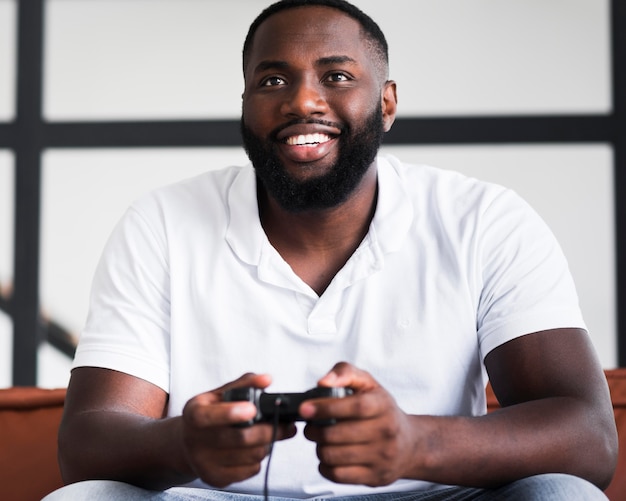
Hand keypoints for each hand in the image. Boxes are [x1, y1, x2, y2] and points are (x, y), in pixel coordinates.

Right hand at [181, 373, 296, 486]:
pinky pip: (251, 470)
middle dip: (269, 431)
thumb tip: (266, 380)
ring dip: (267, 444)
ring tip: (267, 435)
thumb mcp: (219, 394)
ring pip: (251, 455)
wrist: (189, 443)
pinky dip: (259, 458)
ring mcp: (205, 463)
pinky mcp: (217, 479)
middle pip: (241, 439)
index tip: (252, 409)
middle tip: (287, 425)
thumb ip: (244, 384)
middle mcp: (195, 441)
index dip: (231, 413)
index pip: (209, 416)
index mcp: (194, 414)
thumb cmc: (209, 413)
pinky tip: (254, 448)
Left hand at [300, 362, 414, 486]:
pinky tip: (329, 456)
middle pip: (338, 434)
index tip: (305, 409)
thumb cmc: (381, 410)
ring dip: (319, 448)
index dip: (326, 408)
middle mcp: (386, 431)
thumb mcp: (368, 384)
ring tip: (321, 441)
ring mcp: (381, 456)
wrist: (409, 445)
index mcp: (383, 405)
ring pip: (334, 456)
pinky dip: (325, 466)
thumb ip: (345, 372)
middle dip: (315, 431)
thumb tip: (323, 382)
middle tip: (310, 427)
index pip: (355, 406)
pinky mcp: (375, 476)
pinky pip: (338, 475)